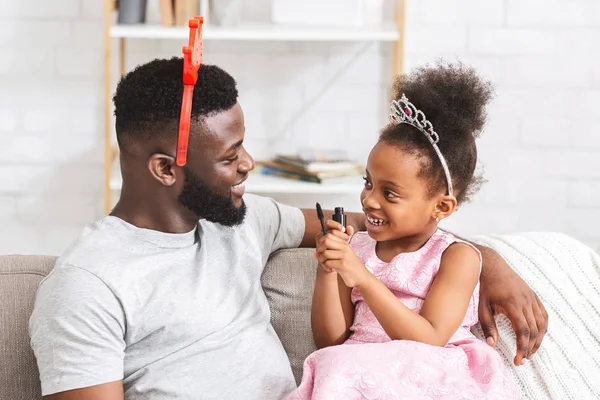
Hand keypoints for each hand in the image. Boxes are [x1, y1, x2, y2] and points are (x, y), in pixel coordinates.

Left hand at [316, 220, 369, 287]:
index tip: (322, 249)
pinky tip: (331, 270)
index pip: (330, 234)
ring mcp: (344, 256)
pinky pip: (328, 263)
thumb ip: (330, 252)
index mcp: (345, 243)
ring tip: (327, 264)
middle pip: (326, 241)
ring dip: (322, 260)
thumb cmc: (350, 267)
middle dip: (319, 249)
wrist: (361, 278)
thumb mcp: (343, 255)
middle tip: (321, 256)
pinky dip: (326, 267)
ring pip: (325, 253)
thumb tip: (315, 253)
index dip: (322, 241)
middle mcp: (345, 247)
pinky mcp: (343, 265)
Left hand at [478, 247, 547, 365]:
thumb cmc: (485, 287)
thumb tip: (492, 344)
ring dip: (538, 340)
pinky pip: (543, 315)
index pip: (523, 331)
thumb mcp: (482, 306)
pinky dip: (543, 327)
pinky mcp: (533, 296)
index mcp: (513, 304)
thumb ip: (488, 325)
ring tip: (530, 352)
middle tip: (522, 360)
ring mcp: (531, 298)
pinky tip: (538, 336)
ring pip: (542, 324)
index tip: (517, 360)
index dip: (522, 347)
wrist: (492, 265)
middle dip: (530, 348)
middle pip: (534, 330)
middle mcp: (526, 301)